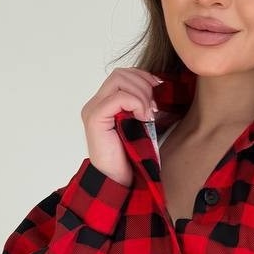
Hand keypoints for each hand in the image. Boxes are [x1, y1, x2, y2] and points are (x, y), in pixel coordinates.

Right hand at [81, 67, 163, 187]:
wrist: (120, 180)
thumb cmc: (132, 155)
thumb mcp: (141, 123)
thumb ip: (142, 104)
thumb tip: (159, 85)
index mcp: (105, 103)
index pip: (123, 75)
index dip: (143, 78)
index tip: (159, 92)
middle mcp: (96, 103)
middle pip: (121, 73)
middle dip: (144, 85)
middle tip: (154, 107)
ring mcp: (93, 110)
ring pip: (119, 80)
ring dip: (141, 94)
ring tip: (149, 114)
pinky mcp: (95, 119)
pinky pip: (118, 97)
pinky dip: (136, 103)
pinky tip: (144, 118)